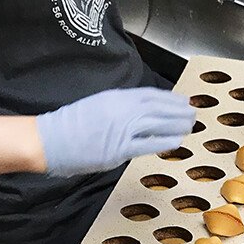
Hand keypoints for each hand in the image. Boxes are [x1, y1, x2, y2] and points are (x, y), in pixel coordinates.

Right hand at [36, 88, 194, 176]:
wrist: (49, 139)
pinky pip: (148, 144)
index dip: (170, 98)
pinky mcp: (119, 149)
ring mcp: (122, 129)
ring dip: (177, 124)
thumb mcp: (97, 104)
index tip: (184, 101)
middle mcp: (123, 110)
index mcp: (116, 97)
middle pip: (159, 108)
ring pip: (158, 123)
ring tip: (190, 126)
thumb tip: (140, 111)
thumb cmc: (70, 124)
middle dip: (179, 111)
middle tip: (194, 113)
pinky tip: (177, 141)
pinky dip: (165, 142)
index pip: (151, 95)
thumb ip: (119, 107)